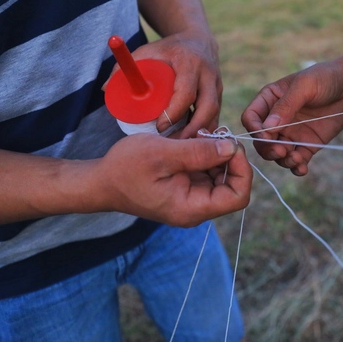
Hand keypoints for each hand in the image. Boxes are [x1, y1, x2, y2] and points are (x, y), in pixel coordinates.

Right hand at [92, 134, 250, 226]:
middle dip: (230, 158)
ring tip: (201, 135)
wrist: (100, 181)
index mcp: (192, 208)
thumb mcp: (163, 153)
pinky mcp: (185, 188)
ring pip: (221, 176)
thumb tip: (232, 148)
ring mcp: (191, 198)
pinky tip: (193, 140)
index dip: (242, 170)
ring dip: (218, 154)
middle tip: (216, 133)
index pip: (238, 196)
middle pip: (233, 185)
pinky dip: (206, 155)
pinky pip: (207, 172)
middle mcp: (196, 208)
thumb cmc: (125, 168)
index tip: (230, 145)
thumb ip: (199, 152)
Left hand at [107, 34, 222, 138]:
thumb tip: (105, 90)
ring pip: (215, 115)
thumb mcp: (147, 52)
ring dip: (200, 133)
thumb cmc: (168, 49)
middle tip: (173, 145)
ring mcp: (218, 85)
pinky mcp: (221, 95)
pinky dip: (205, 131)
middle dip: (192, 130)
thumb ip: (125, 68)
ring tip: (181, 147)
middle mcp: (208, 74)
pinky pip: (216, 117)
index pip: (186, 92)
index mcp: (189, 63)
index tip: (159, 127)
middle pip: (208, 107)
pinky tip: (193, 142)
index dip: (173, 113)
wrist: (199, 40)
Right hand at [241, 60, 342, 175]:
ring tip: (295, 159)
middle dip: (268, 149)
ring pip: (277, 153)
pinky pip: (297, 159)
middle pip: (261, 140)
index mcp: (270, 100)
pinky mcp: (307, 144)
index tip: (265, 135)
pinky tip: (302, 169)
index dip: (254, 129)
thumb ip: (285, 106)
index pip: (251, 118)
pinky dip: (297, 167)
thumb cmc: (325, 78)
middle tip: (281, 150)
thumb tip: (266, 128)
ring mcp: (291, 133)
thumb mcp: (304, 86)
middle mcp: (277, 119)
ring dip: (282, 160)